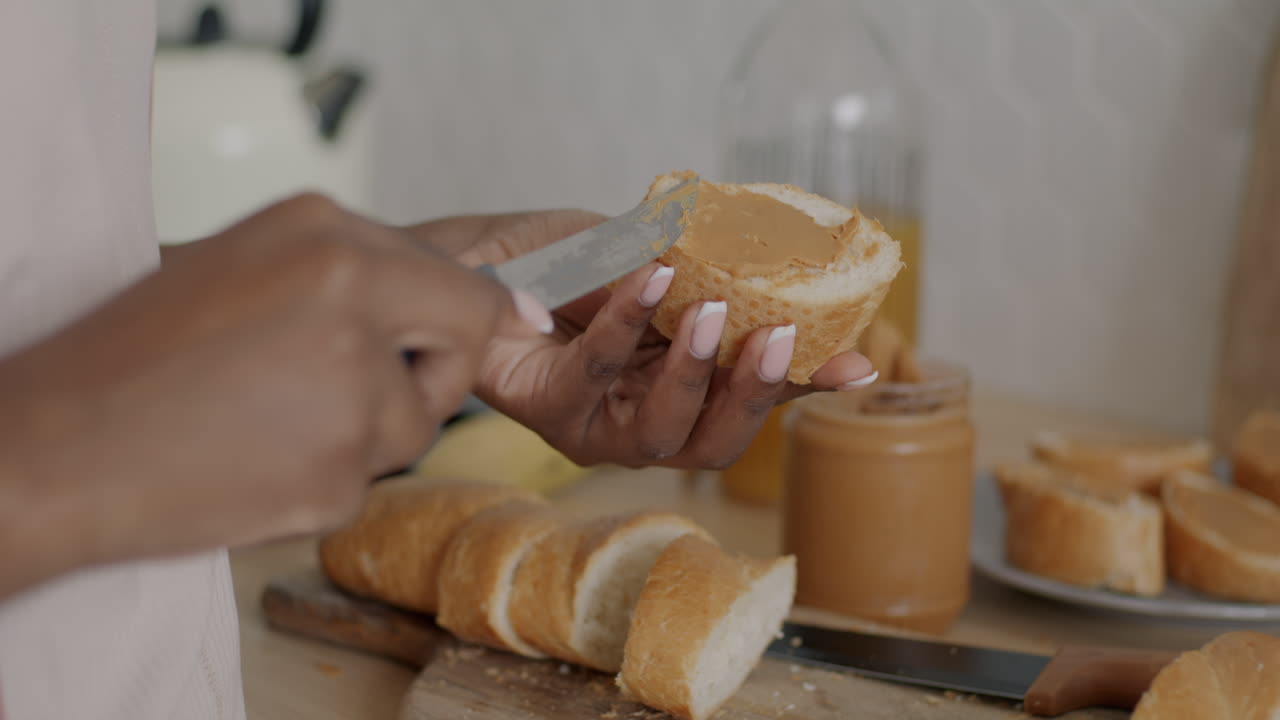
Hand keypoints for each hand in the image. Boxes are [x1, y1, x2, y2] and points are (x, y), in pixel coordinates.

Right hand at [0, 194, 541, 596]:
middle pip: (460, 337)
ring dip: (362, 431)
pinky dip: (322, 477)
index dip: (474, 313)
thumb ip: (352, 273)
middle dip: (425, 371)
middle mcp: (353, 292)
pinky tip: (252, 460)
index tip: (512, 323)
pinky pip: (366, 475)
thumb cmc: (137, 356)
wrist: (57, 445)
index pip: (455, 277)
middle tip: (337, 384)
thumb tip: (485, 299)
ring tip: (266, 421)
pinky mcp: (341, 471)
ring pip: (413, 419)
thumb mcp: (241, 266)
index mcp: (326, 232)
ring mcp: (353, 385)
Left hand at [406, 211, 874, 468]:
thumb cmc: (565, 261)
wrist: (476, 259)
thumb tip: (769, 262)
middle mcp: (646, 420)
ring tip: (713, 311)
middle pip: (717, 441)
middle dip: (755, 392)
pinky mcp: (548, 412)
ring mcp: (597, 427)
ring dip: (693, 374)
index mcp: (683, 385)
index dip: (806, 384)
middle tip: (781, 333)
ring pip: (662, 434)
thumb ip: (699, 268)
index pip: (754, 396)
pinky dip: (625, 324)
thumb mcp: (644, 253)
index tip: (860, 362)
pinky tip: (647, 277)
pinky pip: (594, 376)